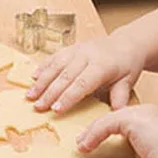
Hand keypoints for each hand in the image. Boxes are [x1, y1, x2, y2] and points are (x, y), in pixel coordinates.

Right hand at [26, 31, 144, 114]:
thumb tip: (117, 113)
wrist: (126, 44)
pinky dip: (42, 67)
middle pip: (65, 76)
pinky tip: (32, 77)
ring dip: (41, 82)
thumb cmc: (126, 66)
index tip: (55, 110)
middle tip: (38, 107)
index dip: (67, 97)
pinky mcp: (70, 48)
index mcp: (102, 65)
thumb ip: (120, 97)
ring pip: (56, 66)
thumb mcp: (128, 82)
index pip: (81, 84)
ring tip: (30, 95)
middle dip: (49, 93)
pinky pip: (54, 57)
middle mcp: (87, 56)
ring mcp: (77, 50)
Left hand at [76, 104, 157, 157]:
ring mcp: (142, 113)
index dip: (103, 131)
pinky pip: (106, 124)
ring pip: (107, 120)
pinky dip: (94, 136)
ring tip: (81, 145)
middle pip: (113, 118)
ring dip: (91, 134)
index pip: (121, 122)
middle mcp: (147, 112)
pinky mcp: (134, 118)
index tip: (89, 142)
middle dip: (95, 129)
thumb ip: (127, 153)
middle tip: (82, 142)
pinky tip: (86, 146)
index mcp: (151, 120)